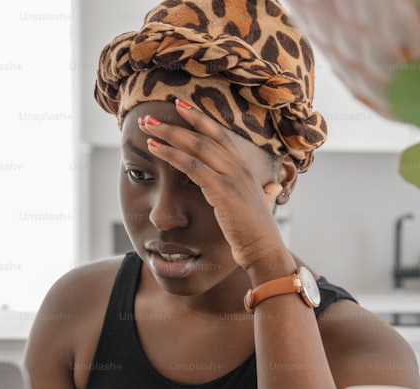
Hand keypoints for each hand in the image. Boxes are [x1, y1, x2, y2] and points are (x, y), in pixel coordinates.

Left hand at [138, 99, 291, 276]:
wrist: (264, 250)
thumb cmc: (259, 233)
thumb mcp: (263, 206)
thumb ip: (267, 194)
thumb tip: (273, 188)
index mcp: (245, 169)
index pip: (220, 135)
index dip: (199, 119)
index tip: (179, 106)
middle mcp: (239, 167)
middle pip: (203, 136)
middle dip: (175, 123)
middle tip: (149, 117)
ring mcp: (231, 177)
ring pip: (195, 146)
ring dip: (168, 134)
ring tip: (146, 127)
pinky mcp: (222, 190)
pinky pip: (191, 165)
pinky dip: (171, 154)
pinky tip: (154, 149)